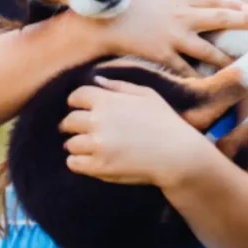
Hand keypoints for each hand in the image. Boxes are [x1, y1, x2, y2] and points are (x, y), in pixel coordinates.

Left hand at [59, 76, 207, 186]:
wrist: (178, 155)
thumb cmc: (166, 123)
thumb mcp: (147, 96)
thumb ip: (119, 86)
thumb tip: (95, 80)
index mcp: (108, 101)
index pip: (76, 96)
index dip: (77, 102)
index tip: (82, 109)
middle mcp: (98, 121)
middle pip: (69, 121)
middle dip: (74, 125)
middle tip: (83, 131)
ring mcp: (98, 145)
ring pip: (70, 144)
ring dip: (78, 145)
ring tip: (91, 147)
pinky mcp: (99, 167)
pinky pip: (74, 163)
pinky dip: (78, 162)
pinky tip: (90, 160)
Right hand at [85, 0, 247, 75]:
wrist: (99, 19)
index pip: (213, 0)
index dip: (234, 5)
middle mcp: (182, 16)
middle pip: (221, 20)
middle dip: (245, 24)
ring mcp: (174, 37)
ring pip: (210, 51)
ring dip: (229, 59)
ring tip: (246, 65)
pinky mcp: (163, 55)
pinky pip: (186, 69)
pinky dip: (200, 77)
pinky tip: (213, 83)